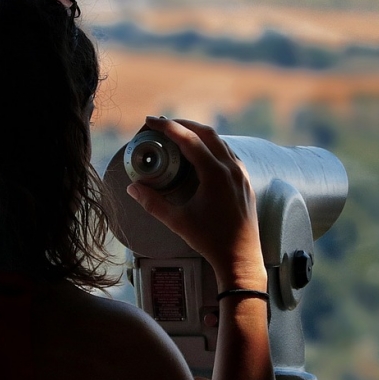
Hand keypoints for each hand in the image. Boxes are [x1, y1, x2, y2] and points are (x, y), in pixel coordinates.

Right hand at [126, 117, 265, 288]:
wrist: (240, 258)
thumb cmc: (210, 240)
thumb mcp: (178, 221)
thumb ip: (153, 203)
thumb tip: (133, 188)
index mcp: (215, 174)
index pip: (189, 139)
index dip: (168, 127)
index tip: (151, 122)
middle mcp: (231, 168)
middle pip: (206, 133)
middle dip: (183, 124)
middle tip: (162, 124)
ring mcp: (241, 174)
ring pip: (220, 142)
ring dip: (198, 133)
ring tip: (178, 135)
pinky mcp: (245, 181)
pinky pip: (228, 154)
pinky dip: (212, 146)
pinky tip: (200, 153)